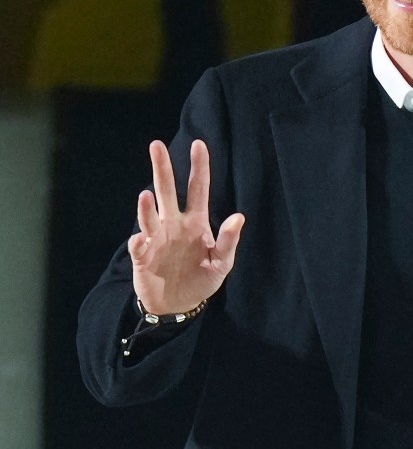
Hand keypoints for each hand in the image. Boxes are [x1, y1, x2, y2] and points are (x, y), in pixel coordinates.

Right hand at [128, 139, 244, 313]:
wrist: (178, 304)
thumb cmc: (202, 279)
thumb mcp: (221, 263)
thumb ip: (228, 240)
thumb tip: (239, 217)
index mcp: (195, 222)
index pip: (198, 189)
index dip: (199, 167)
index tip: (199, 144)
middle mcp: (174, 224)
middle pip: (167, 191)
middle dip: (162, 168)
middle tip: (156, 145)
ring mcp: (157, 238)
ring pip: (150, 216)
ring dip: (147, 207)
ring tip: (146, 195)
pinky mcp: (142, 256)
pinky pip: (138, 245)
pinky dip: (139, 242)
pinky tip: (141, 240)